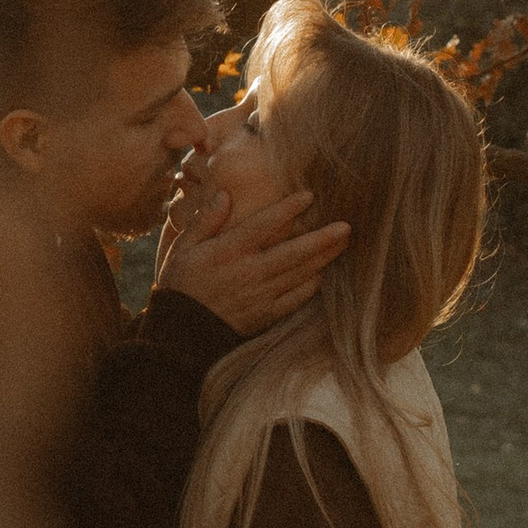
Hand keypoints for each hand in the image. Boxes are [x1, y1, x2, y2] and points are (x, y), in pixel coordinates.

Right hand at [157, 177, 350, 333]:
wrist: (180, 333)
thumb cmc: (181, 284)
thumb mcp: (183, 248)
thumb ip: (206, 221)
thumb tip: (225, 194)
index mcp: (229, 252)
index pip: (264, 225)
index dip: (288, 210)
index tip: (309, 196)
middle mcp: (249, 272)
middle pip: (294, 253)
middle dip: (322, 239)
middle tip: (346, 226)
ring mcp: (260, 295)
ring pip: (300, 274)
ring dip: (324, 258)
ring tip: (343, 244)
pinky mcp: (265, 315)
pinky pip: (295, 299)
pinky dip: (311, 286)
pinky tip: (322, 274)